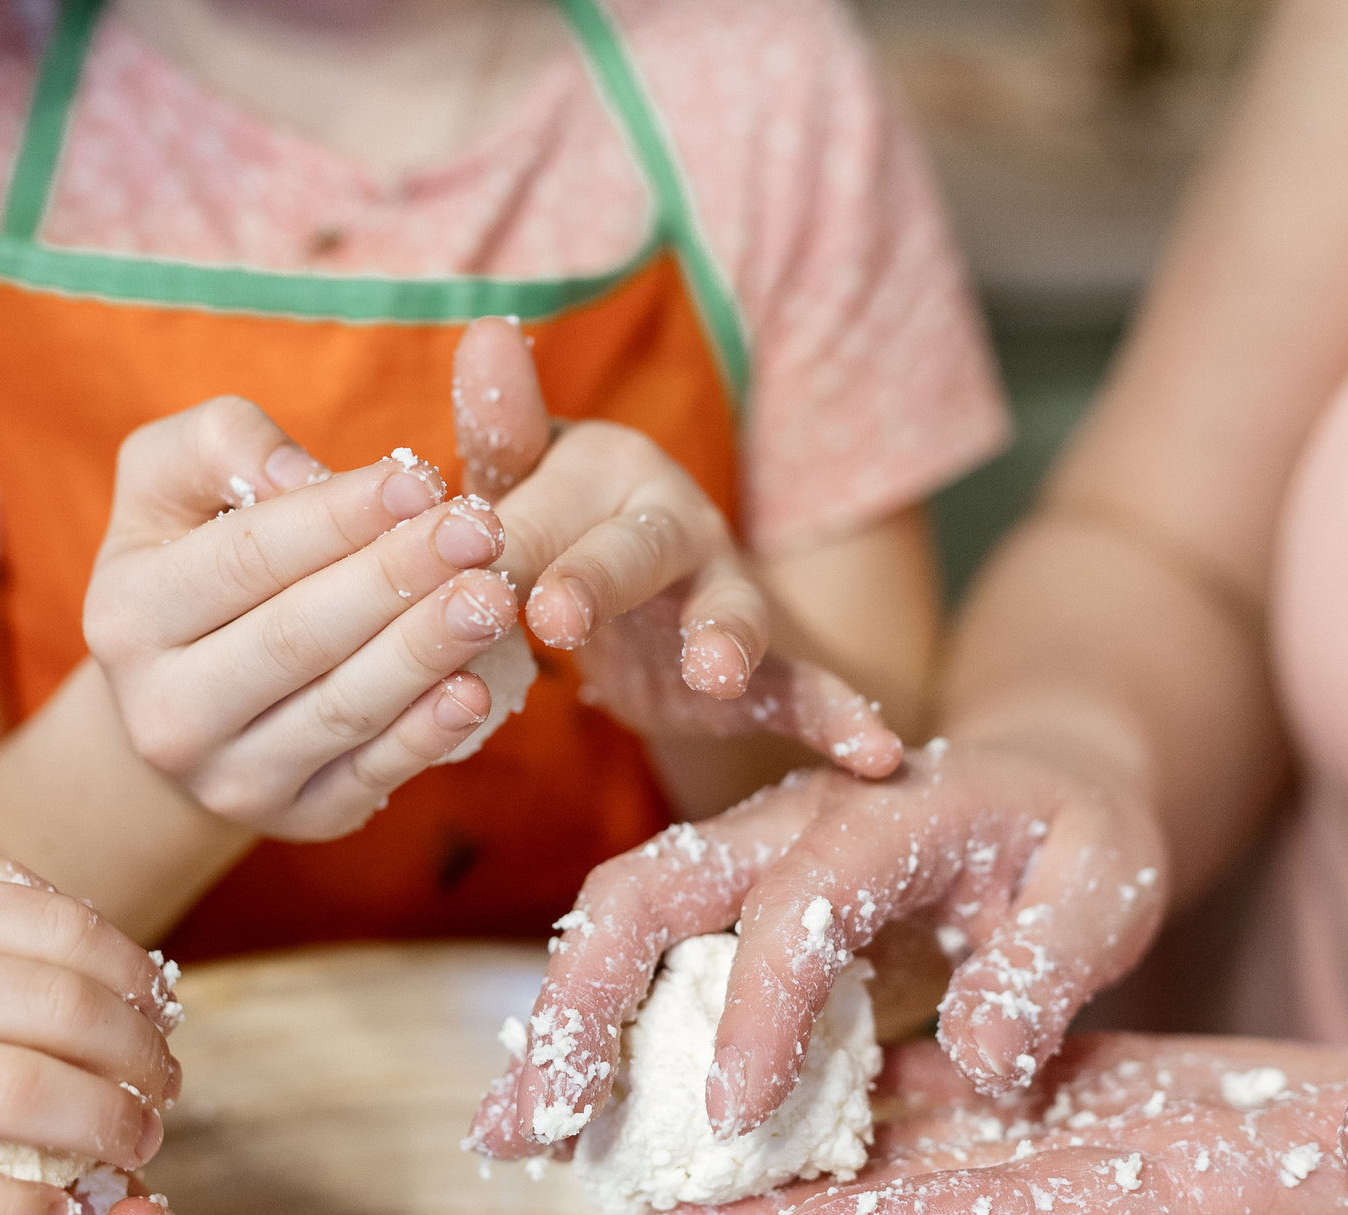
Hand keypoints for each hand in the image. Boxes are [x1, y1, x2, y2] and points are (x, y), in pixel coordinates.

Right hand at [0, 860, 181, 1214]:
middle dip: (139, 1064)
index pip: (64, 934)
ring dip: (108, 1132)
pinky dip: (28, 1213)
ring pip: (26, 1098)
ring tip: (131, 1149)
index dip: (136, 983)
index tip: (159, 1021)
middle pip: (64, 1015)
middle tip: (159, 1096)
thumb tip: (105, 945)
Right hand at [82, 400, 522, 840]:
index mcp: (129, 615)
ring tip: (494, 599)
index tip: (421, 479)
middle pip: (297, 637)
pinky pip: (371, 776)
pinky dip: (427, 736)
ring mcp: (231, 778)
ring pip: (340, 709)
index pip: (247, 558)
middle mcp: (167, 710)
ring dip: (425, 652)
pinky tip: (475, 691)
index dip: (339, 517)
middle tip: (481, 533)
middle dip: (396, 580)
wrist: (186, 701)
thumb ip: (219, 444)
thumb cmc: (195, 562)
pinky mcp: (300, 818)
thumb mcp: (171, 483)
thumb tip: (298, 475)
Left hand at [450, 318, 903, 775]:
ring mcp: (722, 594)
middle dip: (596, 579)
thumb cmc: (554, 532)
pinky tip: (876, 752)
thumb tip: (490, 329)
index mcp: (607, 471)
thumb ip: (503, 426)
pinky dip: (840, 718)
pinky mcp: (755, 671)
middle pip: (637, 549)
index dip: (510, 539)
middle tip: (551, 616)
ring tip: (714, 672)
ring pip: (732, 610)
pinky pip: (803, 689)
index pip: (547, 505)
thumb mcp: (518, 484)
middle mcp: (674, 522)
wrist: (621, 608)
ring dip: (725, 637)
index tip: (471, 567)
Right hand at [467, 739, 1164, 1157]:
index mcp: (888, 814)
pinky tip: (554, 1116)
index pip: (799, 907)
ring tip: (508, 1137)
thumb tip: (984, 1061)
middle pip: (652, 886)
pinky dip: (585, 1032)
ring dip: (557, 1024)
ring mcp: (742, 855)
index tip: (729, 1118)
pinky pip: (639, 955)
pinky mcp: (725, 899)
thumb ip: (1055, 963)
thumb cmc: (1080, 838)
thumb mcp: (1113, 885)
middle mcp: (789, 821)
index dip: (758, 1010)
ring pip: (619, 919)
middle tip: (544, 1124)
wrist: (1041, 778)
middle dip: (584, 1003)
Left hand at [638, 1036, 1347, 1214]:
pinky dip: (852, 1066)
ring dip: (773, 1123)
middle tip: (599, 1181)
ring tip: (642, 1103)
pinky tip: (769, 1030)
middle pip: (869, 1189)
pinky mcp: (1073, 1094)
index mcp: (1127, 1203)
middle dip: (740, 1193)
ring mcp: (1058, 1138)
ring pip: (887, 1129)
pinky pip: (938, 1083)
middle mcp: (1061, 1181)